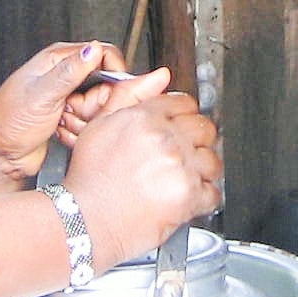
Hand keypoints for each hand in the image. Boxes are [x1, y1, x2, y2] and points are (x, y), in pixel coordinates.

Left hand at [0, 41, 138, 180]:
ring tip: (65, 120)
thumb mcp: (41, 94)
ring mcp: (67, 95)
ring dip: (88, 115)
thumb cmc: (7, 123)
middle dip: (96, 98)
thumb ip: (69, 71)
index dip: (109, 71)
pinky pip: (90, 118)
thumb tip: (93, 49)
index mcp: (56, 58)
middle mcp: (63, 74)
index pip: (100, 52)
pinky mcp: (69, 115)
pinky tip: (65, 129)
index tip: (107, 90)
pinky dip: (83, 125)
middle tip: (74, 109)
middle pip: (104, 79)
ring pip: (99, 101)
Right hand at [65, 90, 222, 267]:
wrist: (85, 220)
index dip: (183, 115)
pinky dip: (204, 198)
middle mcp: (165, 139)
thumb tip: (159, 76)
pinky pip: (212, 193)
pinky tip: (189, 197)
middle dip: (196, 140)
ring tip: (185, 177)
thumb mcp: (99, 126)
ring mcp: (179, 167)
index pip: (184, 103)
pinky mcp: (188, 196)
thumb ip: (129, 96)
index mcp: (145, 118)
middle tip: (185, 153)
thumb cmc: (88, 180)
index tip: (182, 125)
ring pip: (212, 160)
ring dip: (202, 169)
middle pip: (203, 128)